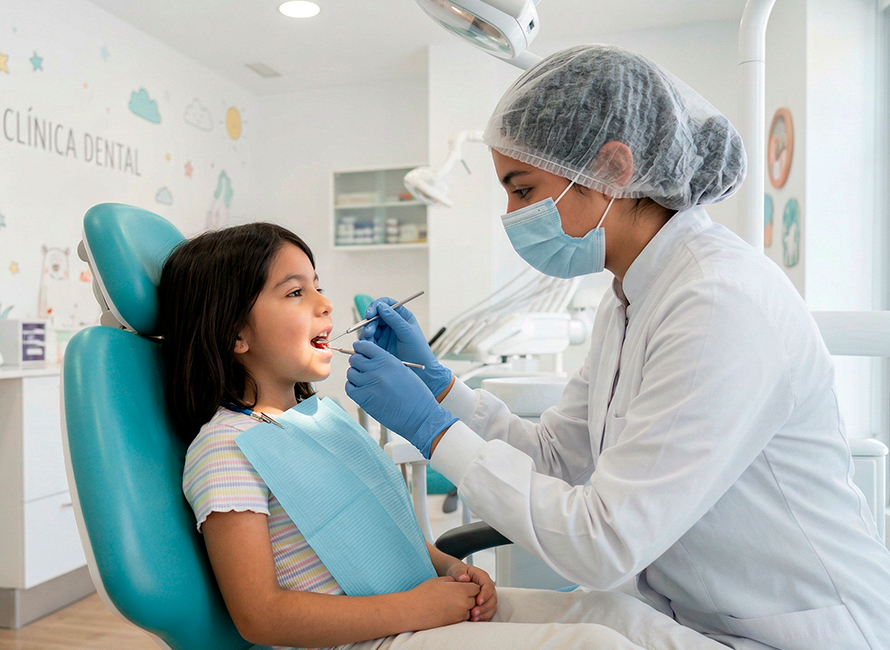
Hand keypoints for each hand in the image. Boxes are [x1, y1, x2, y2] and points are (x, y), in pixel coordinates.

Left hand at [345, 340, 456, 457]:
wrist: (419, 416)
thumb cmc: (415, 394)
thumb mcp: (403, 370)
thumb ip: (385, 363)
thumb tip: (368, 359)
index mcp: (388, 360)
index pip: (364, 346)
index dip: (360, 348)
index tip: (359, 350)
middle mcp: (377, 370)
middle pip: (355, 359)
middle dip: (357, 362)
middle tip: (361, 367)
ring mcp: (369, 384)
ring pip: (351, 373)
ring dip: (355, 375)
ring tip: (363, 380)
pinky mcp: (364, 399)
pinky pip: (349, 388)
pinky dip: (352, 387)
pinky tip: (361, 389)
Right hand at [360, 298, 451, 395]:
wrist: (420, 372)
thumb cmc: (418, 351)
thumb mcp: (407, 333)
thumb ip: (395, 319)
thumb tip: (381, 306)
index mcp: (402, 316)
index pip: (386, 304)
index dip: (376, 306)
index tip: (371, 313)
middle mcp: (392, 323)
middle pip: (375, 316)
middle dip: (369, 322)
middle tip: (369, 331)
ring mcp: (385, 334)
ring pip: (370, 327)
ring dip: (366, 332)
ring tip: (368, 338)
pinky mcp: (379, 346)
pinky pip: (368, 340)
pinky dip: (365, 341)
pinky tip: (367, 346)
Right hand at [407, 577, 479, 628]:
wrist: (413, 610)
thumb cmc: (424, 593)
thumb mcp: (440, 580)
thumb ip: (454, 580)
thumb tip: (461, 582)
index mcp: (460, 590)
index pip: (476, 587)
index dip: (470, 585)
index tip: (464, 585)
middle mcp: (462, 603)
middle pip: (476, 599)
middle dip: (470, 595)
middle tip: (459, 592)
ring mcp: (459, 614)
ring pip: (470, 609)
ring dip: (466, 605)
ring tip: (453, 601)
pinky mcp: (454, 623)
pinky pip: (463, 617)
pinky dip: (460, 613)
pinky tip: (450, 608)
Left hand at [446, 563, 496, 621]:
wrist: (455, 578)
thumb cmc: (457, 573)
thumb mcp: (456, 569)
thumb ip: (459, 572)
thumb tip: (464, 578)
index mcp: (482, 577)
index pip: (488, 586)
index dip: (485, 594)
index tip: (478, 601)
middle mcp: (487, 587)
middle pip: (493, 598)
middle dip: (484, 607)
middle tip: (473, 613)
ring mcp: (487, 596)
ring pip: (492, 607)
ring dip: (484, 614)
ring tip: (473, 618)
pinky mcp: (484, 605)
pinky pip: (488, 613)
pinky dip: (482, 618)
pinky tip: (474, 620)